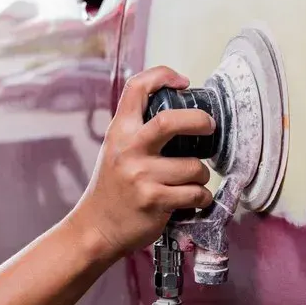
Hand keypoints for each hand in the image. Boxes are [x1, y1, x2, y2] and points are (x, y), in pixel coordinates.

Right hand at [74, 66, 213, 259]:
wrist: (95, 228)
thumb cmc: (115, 186)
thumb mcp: (117, 149)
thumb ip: (141, 130)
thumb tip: (183, 111)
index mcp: (120, 131)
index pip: (137, 88)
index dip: (163, 76)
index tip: (184, 82)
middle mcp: (128, 149)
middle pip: (169, 121)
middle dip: (199, 120)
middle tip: (210, 126)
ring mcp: (140, 176)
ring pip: (194, 167)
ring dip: (202, 176)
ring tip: (192, 182)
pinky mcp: (154, 201)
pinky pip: (195, 194)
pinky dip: (202, 198)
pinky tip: (192, 201)